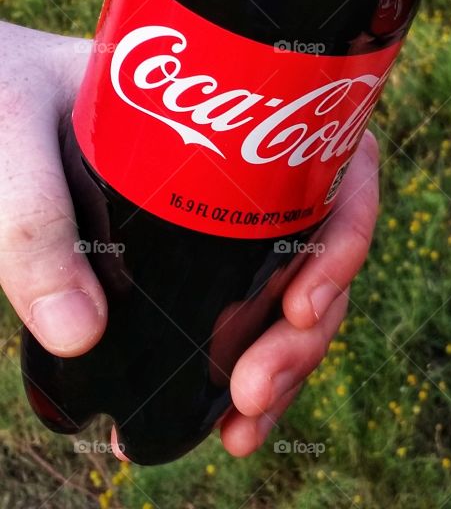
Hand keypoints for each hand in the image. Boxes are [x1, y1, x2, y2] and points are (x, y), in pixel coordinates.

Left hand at [0, 22, 377, 458]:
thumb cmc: (8, 89)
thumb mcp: (14, 130)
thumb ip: (36, 219)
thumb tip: (81, 334)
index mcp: (250, 111)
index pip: (342, 165)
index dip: (349, 234)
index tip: (303, 299)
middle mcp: (256, 171)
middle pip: (325, 249)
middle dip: (309, 330)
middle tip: (253, 390)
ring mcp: (229, 222)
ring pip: (297, 293)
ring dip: (289, 364)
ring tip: (242, 428)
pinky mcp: (193, 264)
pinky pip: (248, 317)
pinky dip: (247, 373)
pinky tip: (224, 422)